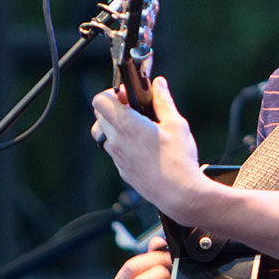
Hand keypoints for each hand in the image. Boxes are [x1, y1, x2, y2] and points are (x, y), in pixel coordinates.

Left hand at [89, 77, 204, 221]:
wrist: (179, 193)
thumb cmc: (178, 160)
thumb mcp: (176, 124)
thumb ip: (163, 101)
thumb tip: (158, 84)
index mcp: (127, 126)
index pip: (100, 100)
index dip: (112, 92)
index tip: (128, 94)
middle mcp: (116, 141)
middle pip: (99, 115)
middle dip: (113, 107)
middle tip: (134, 108)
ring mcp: (117, 157)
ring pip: (102, 134)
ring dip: (113, 125)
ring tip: (136, 126)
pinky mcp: (122, 170)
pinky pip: (113, 150)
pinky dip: (121, 142)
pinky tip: (142, 144)